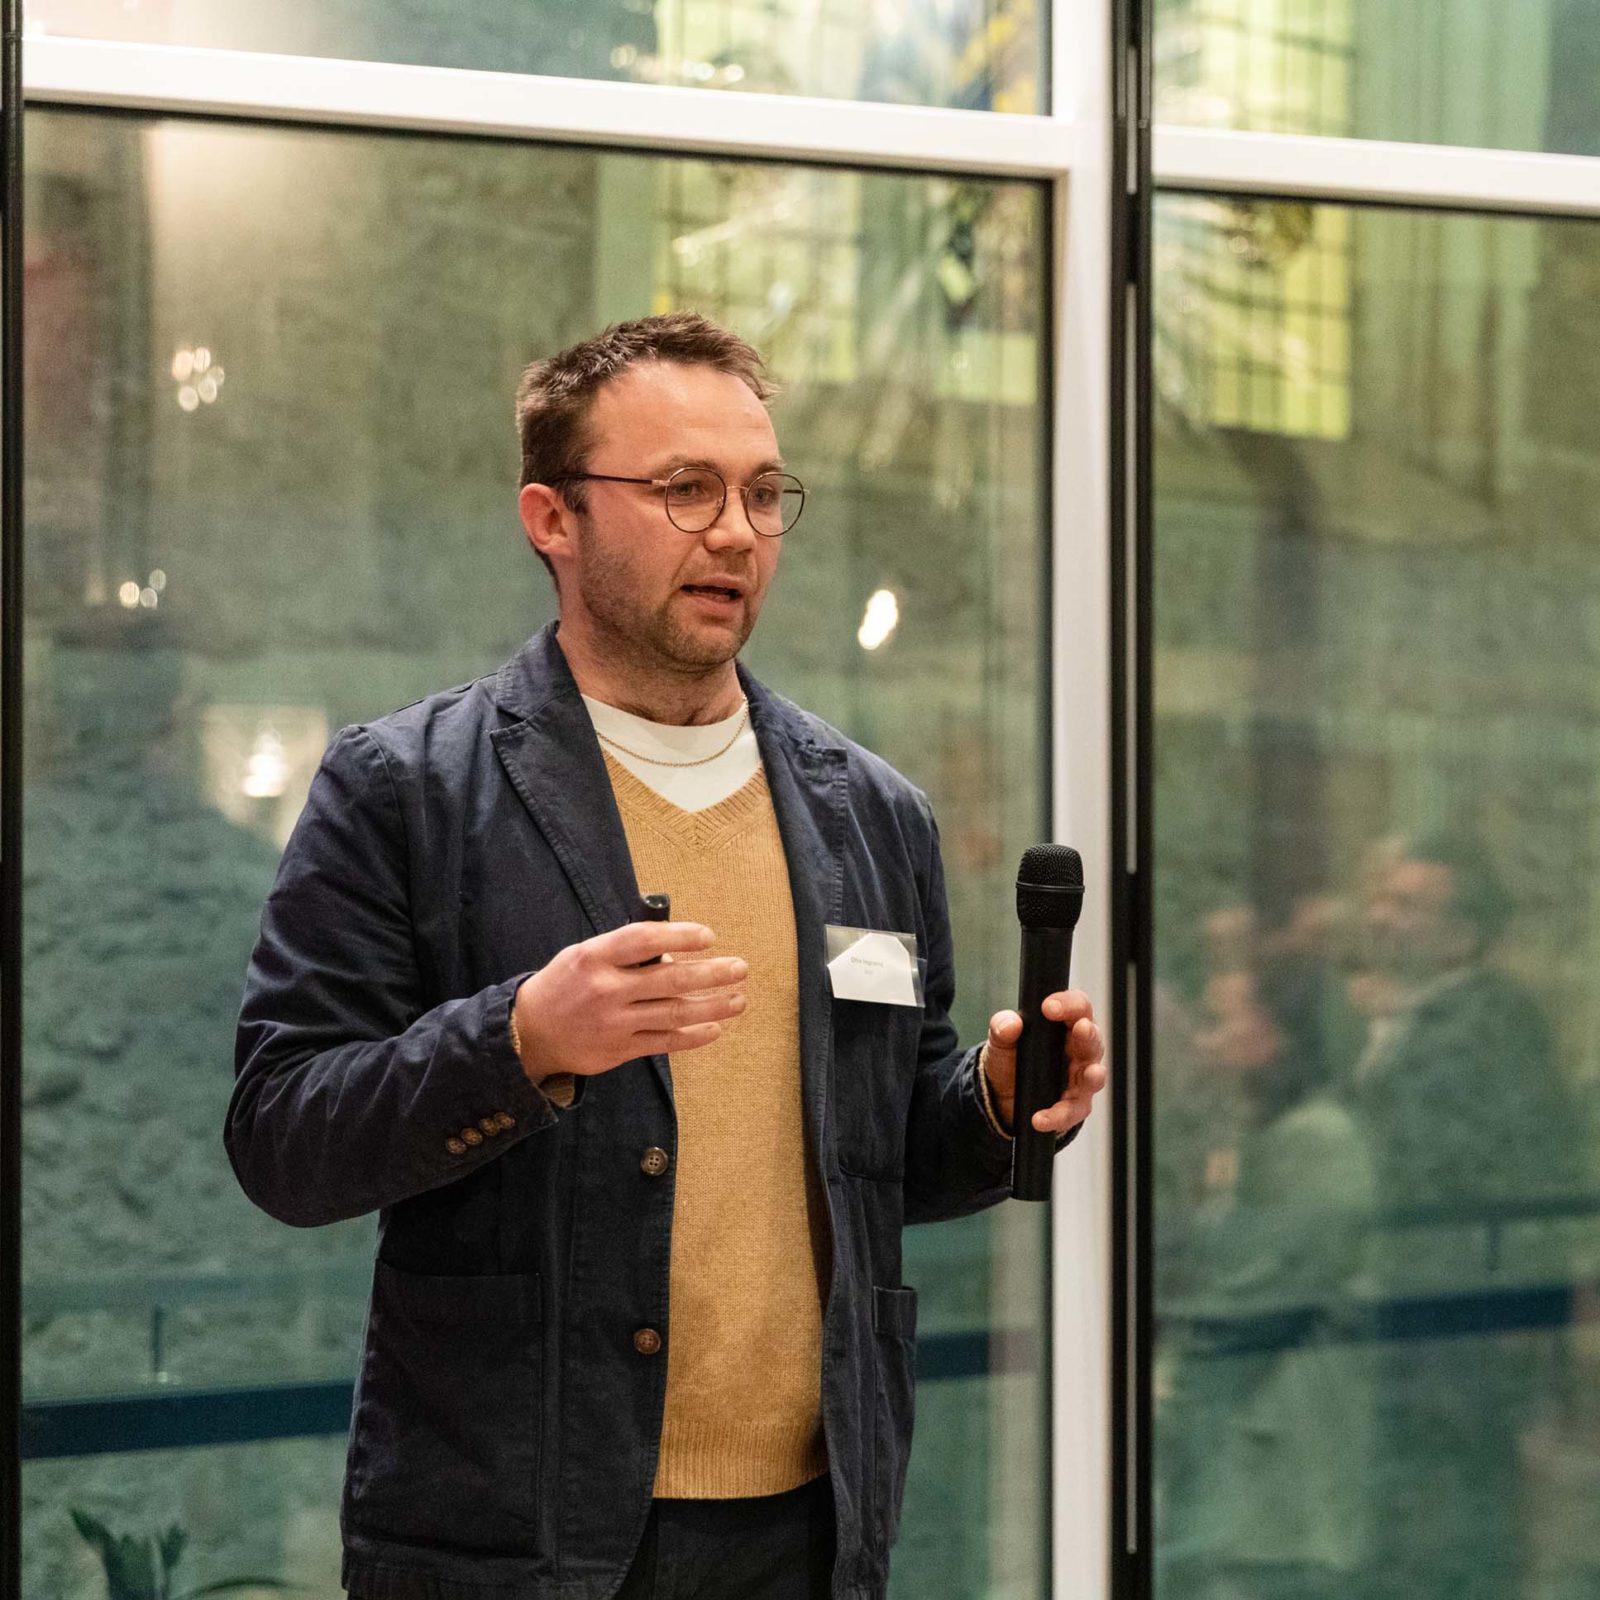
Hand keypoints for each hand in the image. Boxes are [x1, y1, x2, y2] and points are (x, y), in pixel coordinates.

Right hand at [512, 921, 745, 1083]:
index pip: (644, 940)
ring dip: (712, 1007)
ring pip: (673, 1014)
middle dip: (711, 973)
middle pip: (669, 980)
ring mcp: (614, 1023)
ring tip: (739, 999)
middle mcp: (606, 989)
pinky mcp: (618, 1050)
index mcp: (595, 957)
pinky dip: (692, 1037)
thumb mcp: (584, 954)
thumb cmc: (566, 984)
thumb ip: (625, 951)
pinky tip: (715, 1029)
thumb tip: (675, 950)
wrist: (529, 1032)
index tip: (708, 936)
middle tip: (740, 968)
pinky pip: (664, 1043)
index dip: (680, 936)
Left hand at [980, 990, 1105, 1136]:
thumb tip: (1010, 1024)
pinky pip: (1072, 1111)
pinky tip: (1040, 1118)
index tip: (1049, 1006)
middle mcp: (1080, 1051)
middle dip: (1089, 1034)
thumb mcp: (1002, 1040)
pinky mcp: (1074, 1106)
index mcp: (1067, 1026)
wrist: (1002, 1093)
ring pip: (1094, 1077)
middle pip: (1093, 1040)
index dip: (1069, 1003)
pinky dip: (1057, 1116)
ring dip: (1093, 1075)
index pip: (1078, 1007)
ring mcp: (1080, 1079)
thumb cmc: (1012, 1057)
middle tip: (1082, 1028)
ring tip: (1090, 1074)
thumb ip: (1002, 1027)